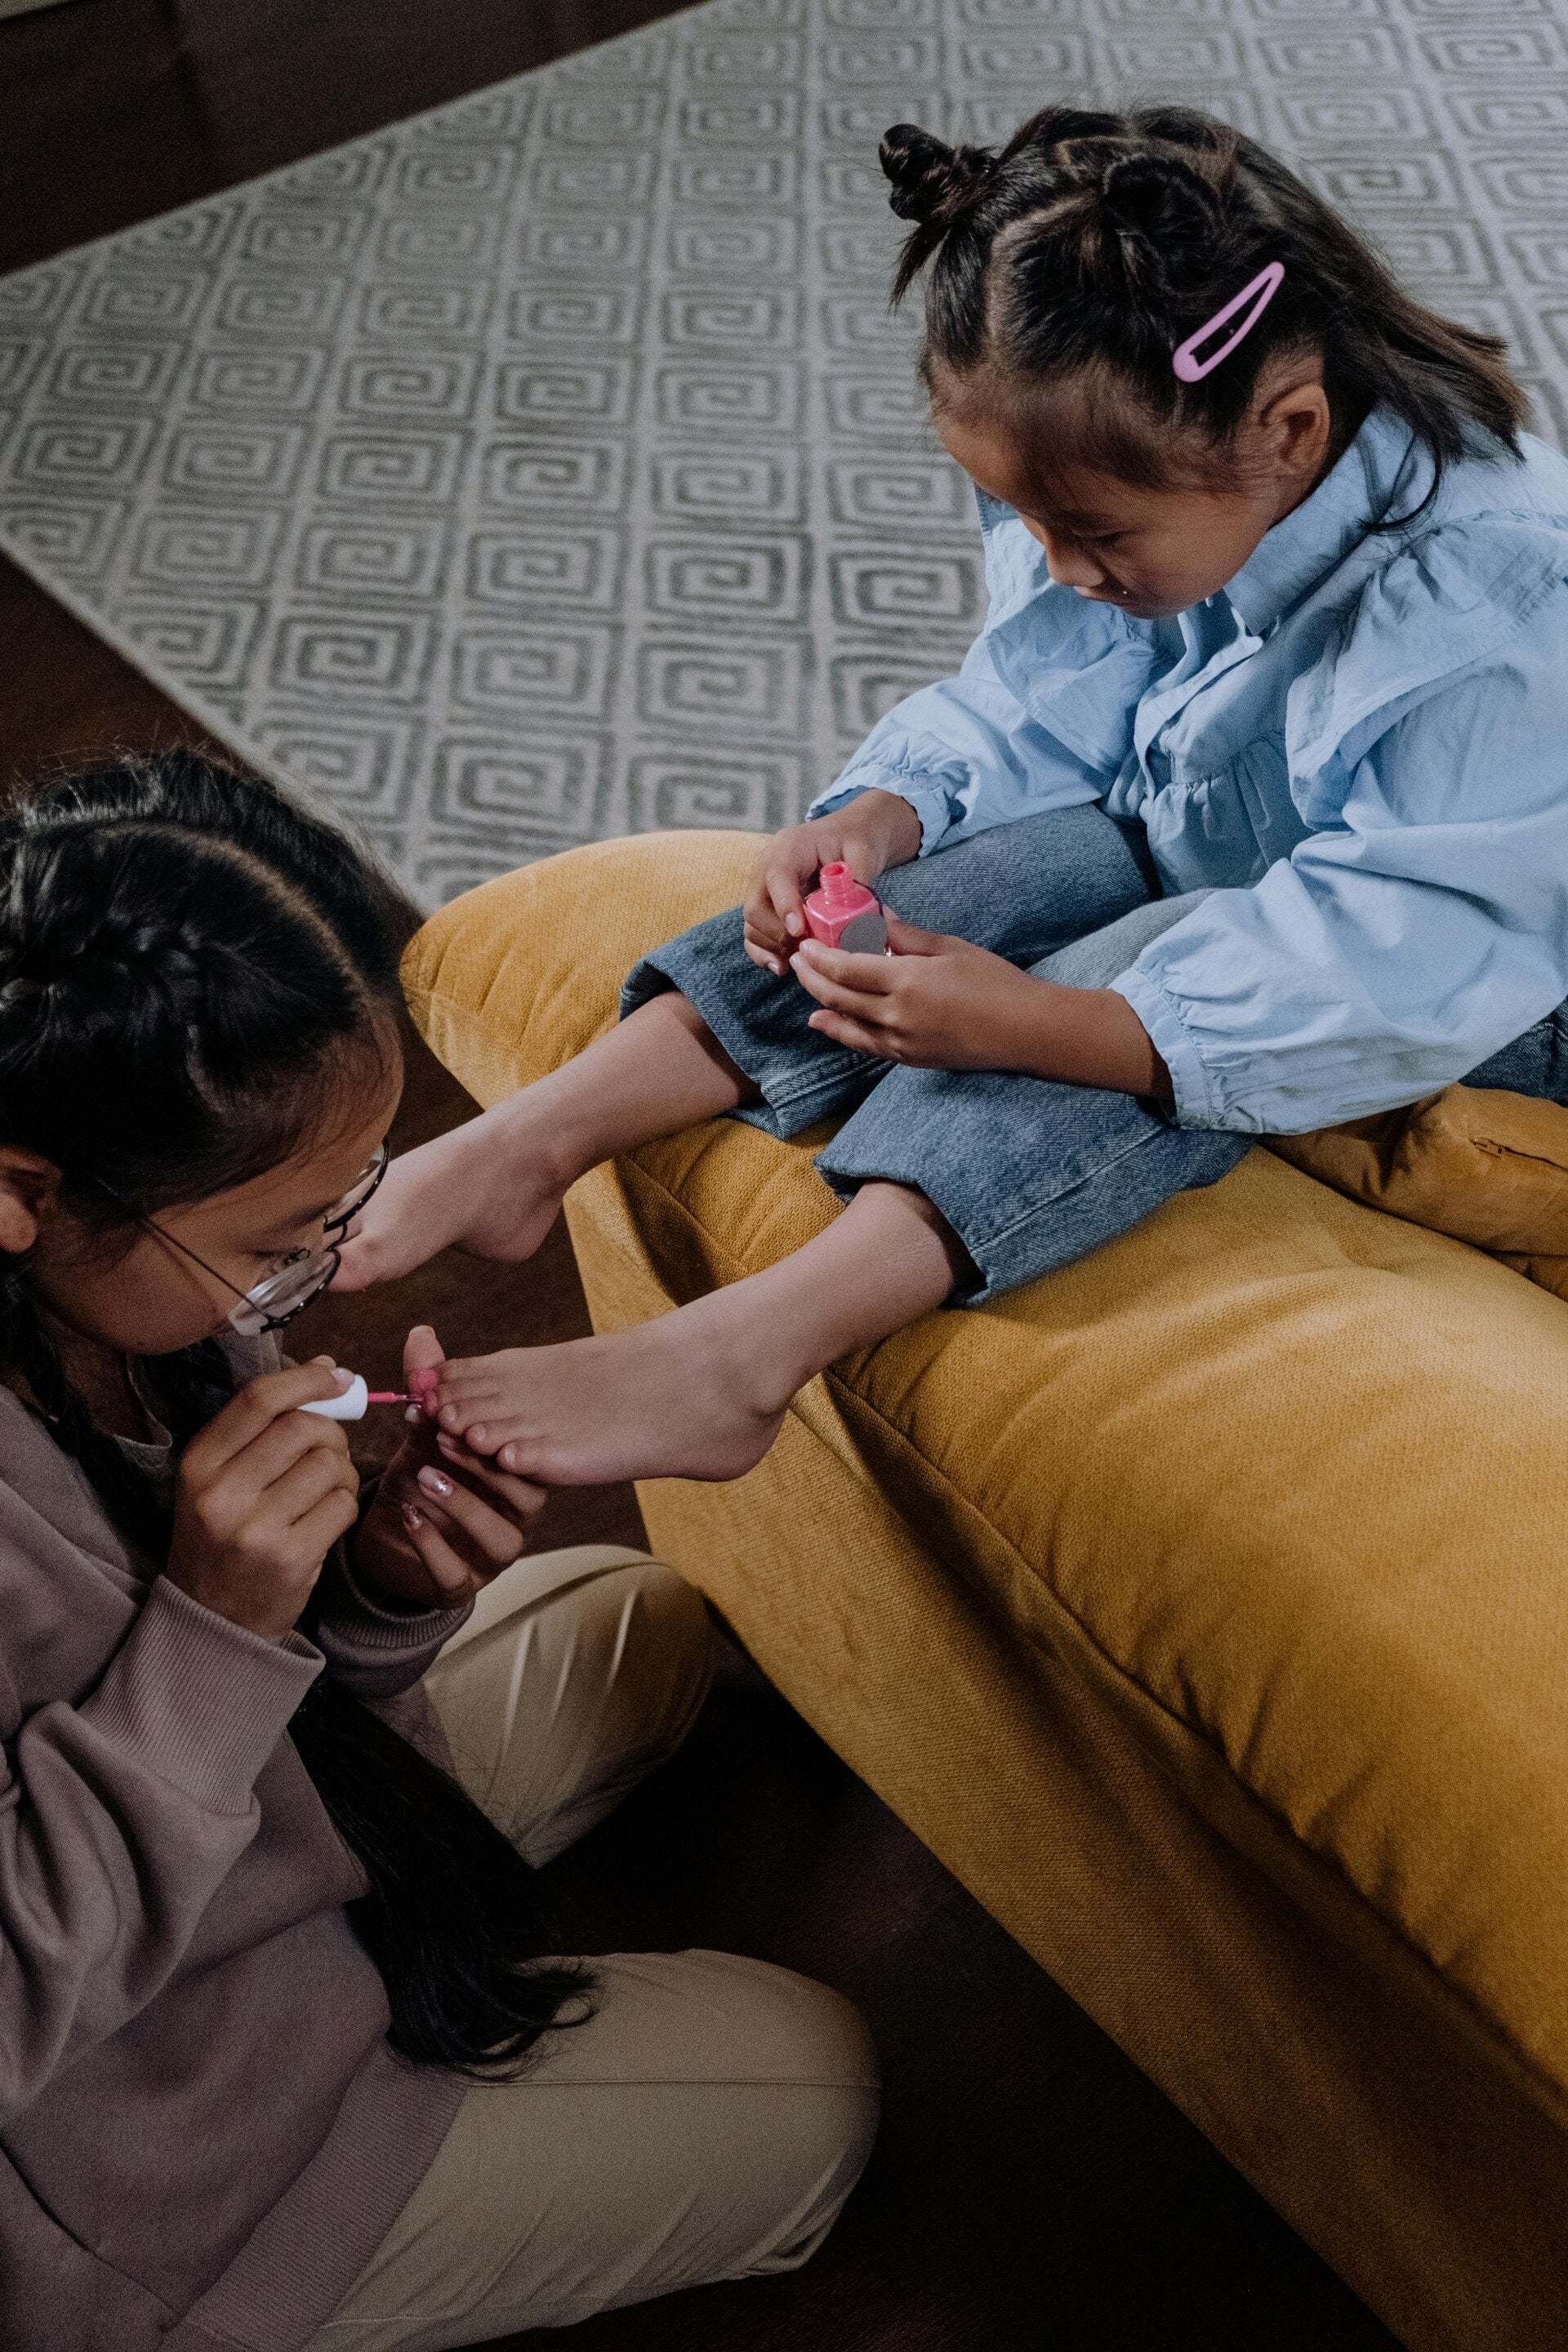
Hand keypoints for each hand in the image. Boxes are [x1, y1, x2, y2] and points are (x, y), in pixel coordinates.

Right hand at [167, 1359, 361, 1641]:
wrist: (213, 1617)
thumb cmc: (222, 1535)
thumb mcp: (219, 1478)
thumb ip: (264, 1426)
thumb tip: (329, 1367)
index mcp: (198, 1462)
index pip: (258, 1400)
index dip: (305, 1378)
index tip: (335, 1374)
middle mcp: (221, 1493)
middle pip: (302, 1429)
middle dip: (331, 1432)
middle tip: (329, 1450)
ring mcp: (255, 1528)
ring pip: (330, 1465)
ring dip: (342, 1471)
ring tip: (325, 1489)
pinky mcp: (291, 1557)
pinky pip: (343, 1504)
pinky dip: (345, 1504)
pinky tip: (326, 1517)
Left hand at [350, 1324, 546, 1607]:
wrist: (390, 1533)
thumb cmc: (421, 1476)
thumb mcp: (425, 1428)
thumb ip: (430, 1385)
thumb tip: (421, 1334)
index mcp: (516, 1474)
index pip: (525, 1453)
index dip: (496, 1433)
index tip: (457, 1414)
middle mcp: (514, 1516)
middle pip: (526, 1496)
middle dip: (486, 1467)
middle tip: (446, 1442)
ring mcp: (491, 1554)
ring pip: (501, 1538)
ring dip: (463, 1505)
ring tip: (427, 1477)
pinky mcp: (461, 1583)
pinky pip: (457, 1571)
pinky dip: (432, 1544)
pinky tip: (409, 1516)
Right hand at [743, 788, 921, 974]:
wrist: (846, 837)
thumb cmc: (853, 840)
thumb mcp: (862, 851)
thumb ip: (856, 881)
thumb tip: (856, 920)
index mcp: (789, 846)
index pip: (776, 876)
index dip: (784, 906)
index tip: (799, 931)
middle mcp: (766, 867)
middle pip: (755, 907)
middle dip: (779, 934)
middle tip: (808, 949)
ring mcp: (762, 889)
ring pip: (752, 926)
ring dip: (773, 947)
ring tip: (802, 960)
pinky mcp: (765, 909)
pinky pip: (753, 935)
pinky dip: (764, 953)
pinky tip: (782, 967)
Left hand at [792, 914, 1171, 1092]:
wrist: (1024, 1030)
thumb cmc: (994, 982)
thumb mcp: (949, 948)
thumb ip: (906, 936)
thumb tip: (876, 916)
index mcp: (906, 981)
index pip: (846, 968)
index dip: (819, 956)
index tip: (805, 942)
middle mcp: (897, 1016)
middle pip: (837, 996)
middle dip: (812, 976)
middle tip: (797, 958)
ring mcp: (901, 1042)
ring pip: (845, 1022)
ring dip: (820, 1002)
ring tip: (804, 984)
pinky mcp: (909, 1058)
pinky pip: (864, 1044)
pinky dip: (839, 1031)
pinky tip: (824, 1021)